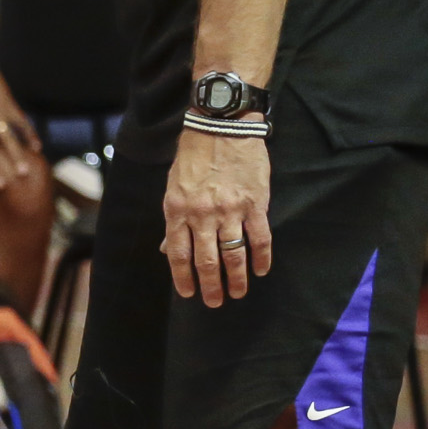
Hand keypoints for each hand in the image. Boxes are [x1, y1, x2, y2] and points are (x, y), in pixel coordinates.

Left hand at [163, 131, 272, 307]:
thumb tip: (166, 250)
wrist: (222, 126)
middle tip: (214, 302)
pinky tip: (260, 271)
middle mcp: (202, 214)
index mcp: (177, 210)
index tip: (188, 294)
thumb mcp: (173, 186)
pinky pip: (260, 238)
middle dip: (210, 286)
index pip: (178, 254)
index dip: (183, 278)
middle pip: (206, 260)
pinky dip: (261, 258)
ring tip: (237, 293)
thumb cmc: (194, 156)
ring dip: (236, 278)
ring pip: (234, 254)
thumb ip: (174, 220)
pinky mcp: (255, 204)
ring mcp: (230, 210)